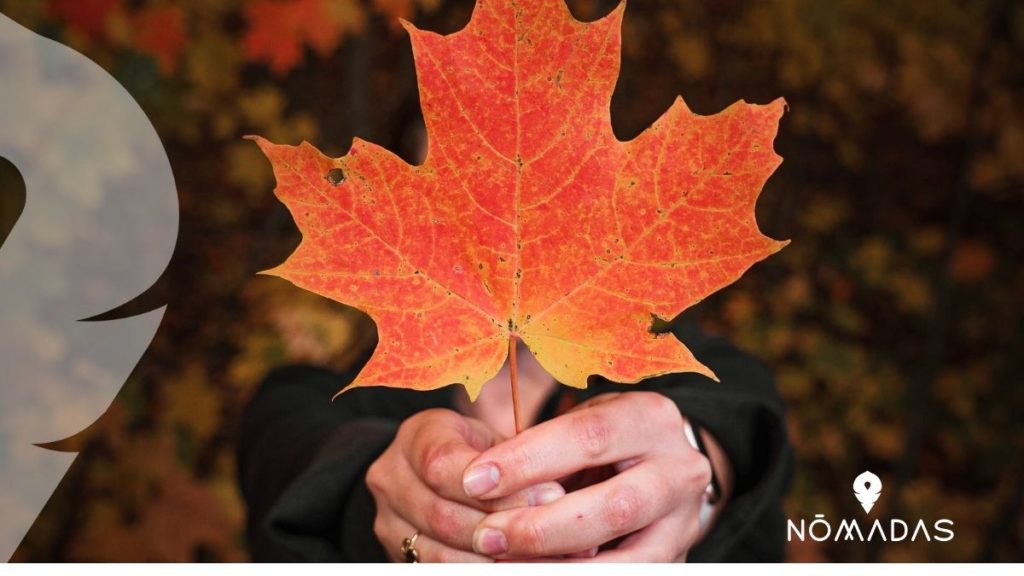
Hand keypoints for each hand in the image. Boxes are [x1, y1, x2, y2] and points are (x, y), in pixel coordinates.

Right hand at [367, 408, 564, 561]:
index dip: (497, 487)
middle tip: (554, 531)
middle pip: (443, 516)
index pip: (443, 466)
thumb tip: (558, 494)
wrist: (434, 476)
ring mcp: (389, 522)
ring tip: (545, 557)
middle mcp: (391, 479)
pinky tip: (518, 565)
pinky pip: (441, 571)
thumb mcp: (491, 441)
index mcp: (415, 438)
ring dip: (497, 559)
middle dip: (504, 526)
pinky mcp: (399, 556)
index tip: (549, 495)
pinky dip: (485, 570)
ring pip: (441, 554)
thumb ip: (514, 461)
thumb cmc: (476, 452)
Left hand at [461, 392, 714, 561]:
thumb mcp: (582, 423)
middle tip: (487, 535)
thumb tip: (482, 484)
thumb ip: (544, 449)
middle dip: (542, 527)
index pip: (587, 437)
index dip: (527, 460)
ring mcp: (684, 521)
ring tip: (505, 562)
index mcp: (651, 418)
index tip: (475, 480)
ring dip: (558, 566)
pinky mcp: (676, 558)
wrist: (663, 467)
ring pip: (627, 560)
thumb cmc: (606, 440)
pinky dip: (575, 575)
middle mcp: (680, 469)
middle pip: (614, 505)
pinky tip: (536, 571)